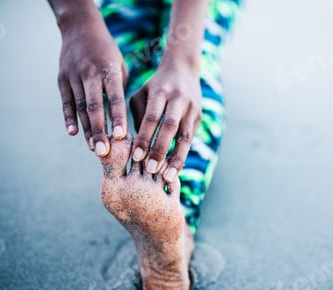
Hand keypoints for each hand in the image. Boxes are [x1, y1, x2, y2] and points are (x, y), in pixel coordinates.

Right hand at [57, 11, 127, 155]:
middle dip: (99, 130)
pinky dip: (69, 118)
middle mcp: (90, 73)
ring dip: (87, 130)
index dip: (117, 117)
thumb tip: (122, 118)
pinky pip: (66, 102)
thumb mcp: (120, 66)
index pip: (114, 97)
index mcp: (109, 69)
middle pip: (94, 106)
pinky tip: (73, 133)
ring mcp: (73, 76)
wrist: (80, 28)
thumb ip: (120, 90)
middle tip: (105, 152)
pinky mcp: (62, 80)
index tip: (120, 136)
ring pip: (80, 107)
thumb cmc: (107, 52)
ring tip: (94, 148)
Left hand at [129, 56, 201, 181]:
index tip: (136, 156)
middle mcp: (178, 99)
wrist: (184, 68)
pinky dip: (182, 155)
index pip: (152, 117)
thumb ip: (137, 116)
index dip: (145, 137)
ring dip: (177, 158)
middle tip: (151, 170)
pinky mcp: (199, 117)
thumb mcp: (141, 94)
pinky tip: (175, 170)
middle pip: (170, 127)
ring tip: (169, 177)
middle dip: (160, 149)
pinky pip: (190, 139)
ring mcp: (192, 109)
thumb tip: (133, 143)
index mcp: (161, 91)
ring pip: (185, 136)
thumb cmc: (155, 86)